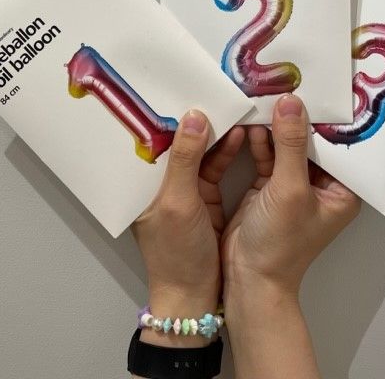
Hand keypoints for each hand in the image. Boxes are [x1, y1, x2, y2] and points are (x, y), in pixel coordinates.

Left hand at [131, 110, 244, 346]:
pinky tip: (240, 134)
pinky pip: (216, 166)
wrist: (198, 296)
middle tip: (214, 92)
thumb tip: (194, 116)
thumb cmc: (177, 252)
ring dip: (216, 134)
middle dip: (196, 121)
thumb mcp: (178, 202)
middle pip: (179, 143)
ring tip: (233, 109)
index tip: (184, 89)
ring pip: (200, 152)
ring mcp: (187, 189)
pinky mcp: (207, 197)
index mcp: (144, 183)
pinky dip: (228, 151)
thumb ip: (186, 160)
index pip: (153, 141)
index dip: (167, 116)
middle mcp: (163, 182)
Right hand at [222, 94, 360, 299]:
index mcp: (340, 190)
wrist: (248, 279)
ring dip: (275, 127)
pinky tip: (250, 121)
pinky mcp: (268, 186)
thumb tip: (291, 101)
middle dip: (297, 117)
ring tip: (265, 96)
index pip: (338, 146)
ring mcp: (293, 185)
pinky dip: (259, 141)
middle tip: (286, 83)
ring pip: (286, 146)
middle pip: (310, 142)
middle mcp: (320, 185)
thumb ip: (290, 144)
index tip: (315, 88)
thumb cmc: (281, 241)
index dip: (326, 118)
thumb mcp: (289, 188)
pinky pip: (267, 155)